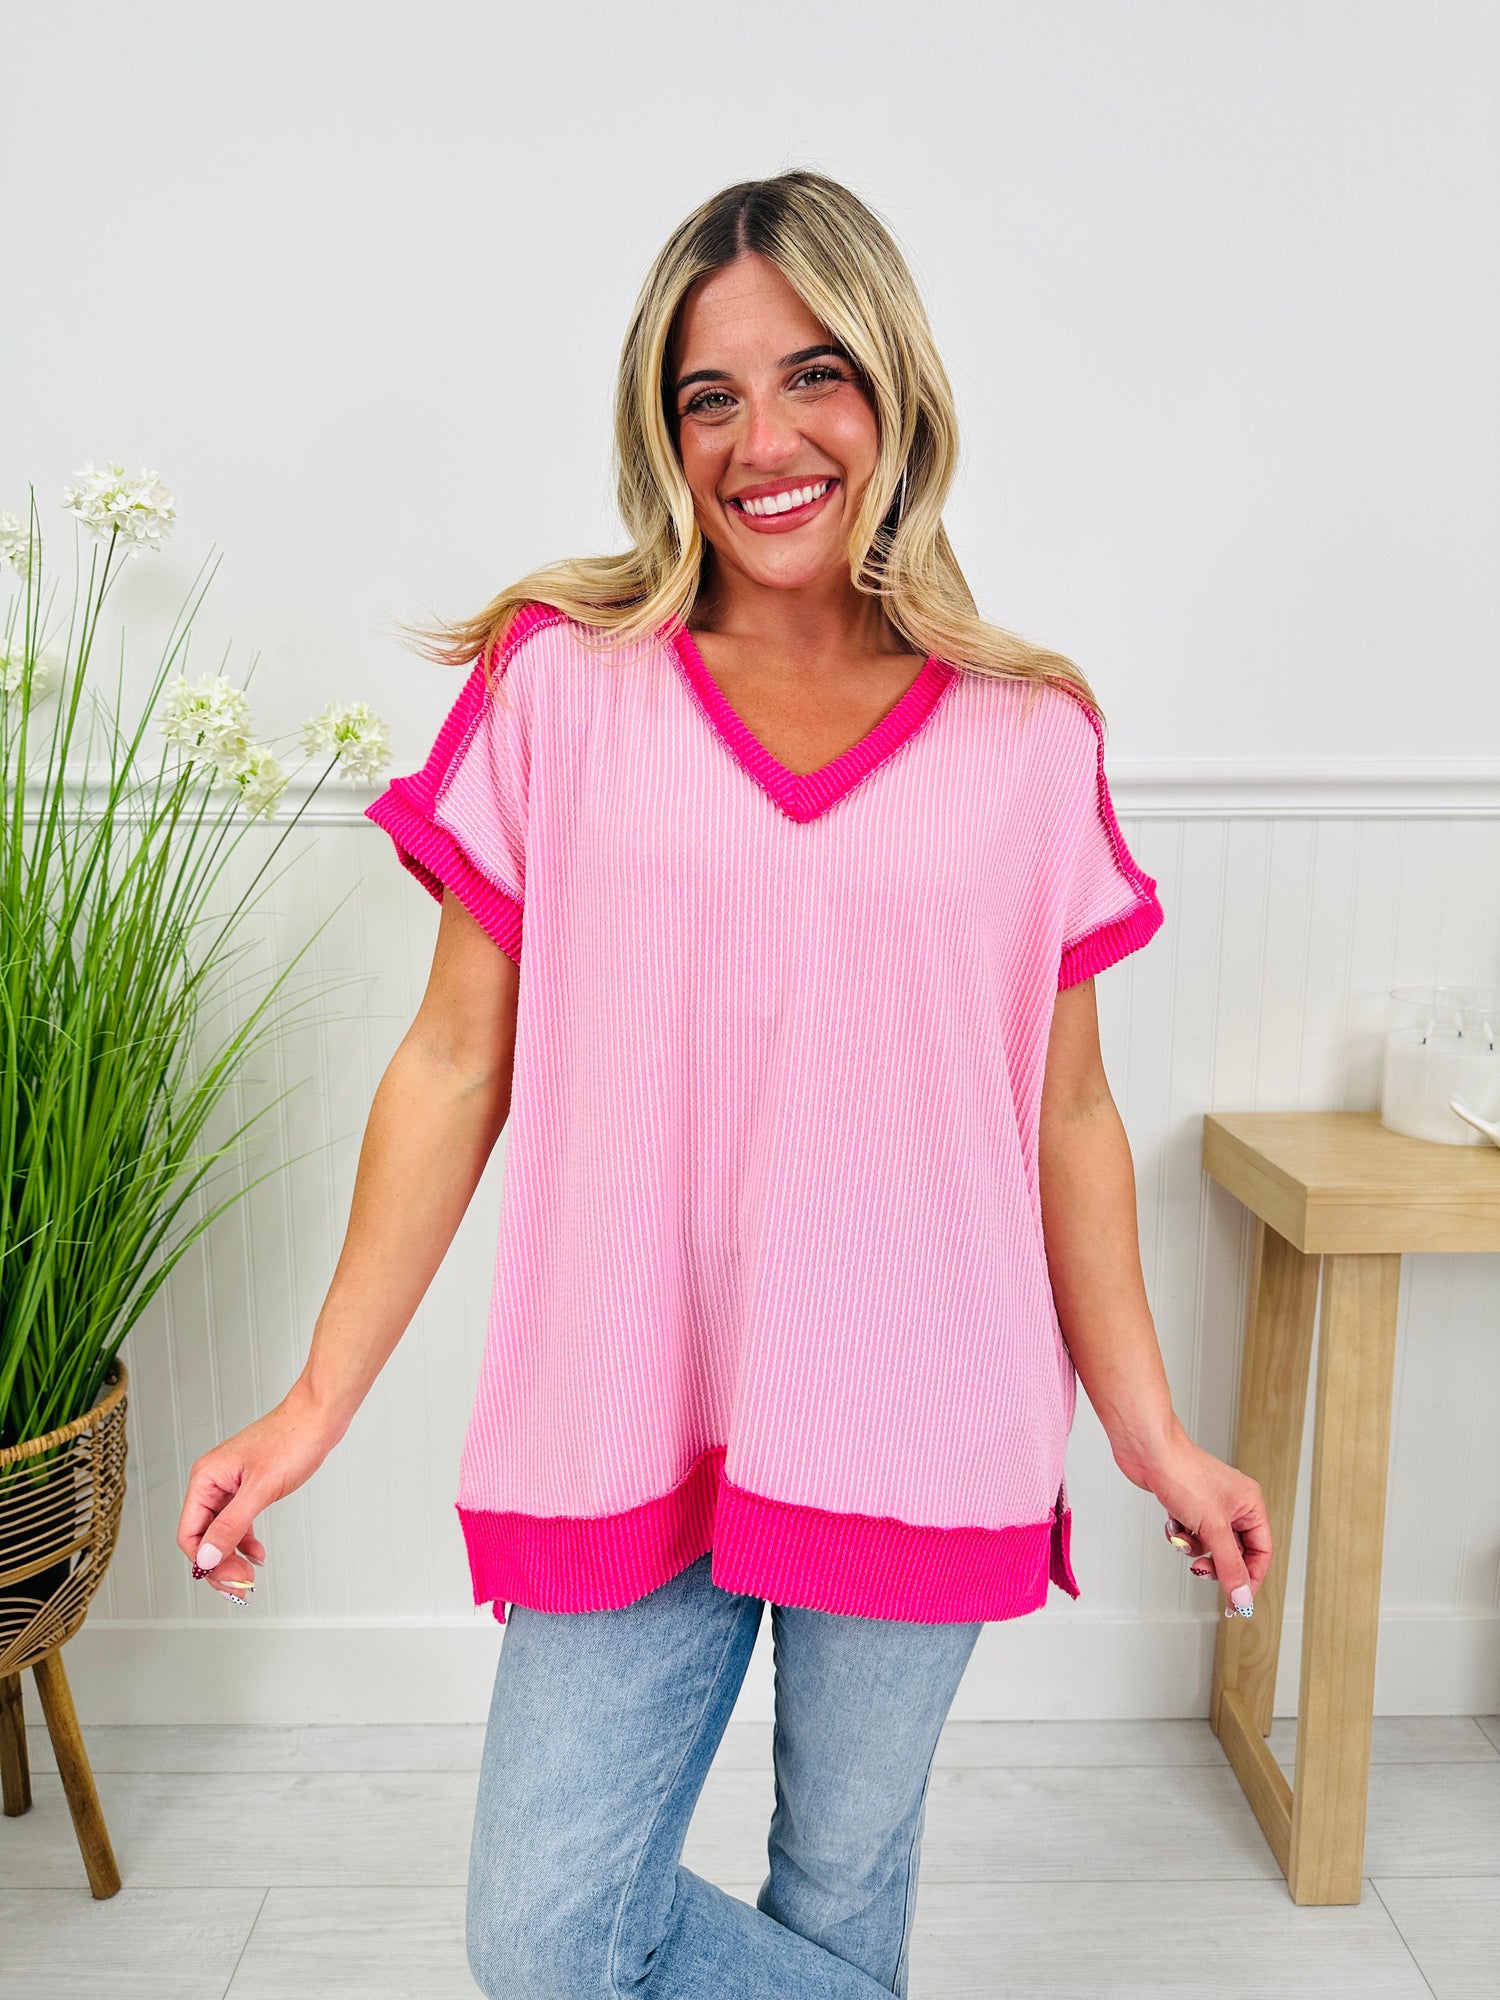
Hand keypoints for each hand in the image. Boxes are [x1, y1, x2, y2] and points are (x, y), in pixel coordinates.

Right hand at [175, 1383, 344, 1604]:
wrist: (318, 1418)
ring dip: (232, 1557)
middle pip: (203, 1536)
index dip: (205, 1562)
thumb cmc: (292, 1440)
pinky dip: (245, 1540)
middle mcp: (212, 1482)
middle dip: (219, 1564)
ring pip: (220, 1532)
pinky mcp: (248, 1487)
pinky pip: (237, 1522)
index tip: (228, 1580)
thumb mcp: (260, 1489)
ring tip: (248, 1576)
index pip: (189, 1533)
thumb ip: (231, 1526)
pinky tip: (257, 1554)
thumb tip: (206, 1558)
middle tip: (241, 1587)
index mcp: (206, 1478)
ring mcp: (230, 1484)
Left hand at [1114, 1420, 1271, 1617]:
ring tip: (1184, 1536)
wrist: (1147, 1451)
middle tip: (1201, 1570)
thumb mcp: (1212, 1528)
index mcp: (1250, 1504)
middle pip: (1234, 1552)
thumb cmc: (1182, 1472)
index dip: (1250, 1579)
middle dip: (1215, 1562)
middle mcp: (1233, 1505)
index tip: (1236, 1602)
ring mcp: (1209, 1505)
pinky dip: (1180, 1533)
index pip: (1261, 1553)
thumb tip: (1242, 1597)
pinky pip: (1190, 1534)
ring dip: (1193, 1547)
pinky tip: (1172, 1521)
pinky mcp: (1187, 1505)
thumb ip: (1229, 1566)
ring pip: (1209, 1545)